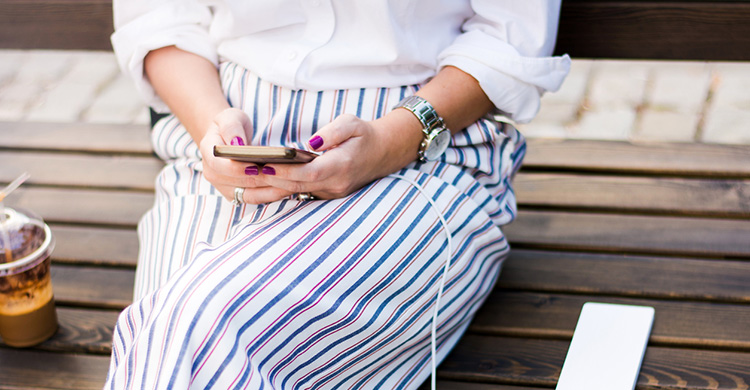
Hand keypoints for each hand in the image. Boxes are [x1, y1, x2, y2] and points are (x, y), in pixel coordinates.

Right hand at [198, 108, 288, 201]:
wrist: (229, 138)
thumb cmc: (231, 125)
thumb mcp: (230, 118)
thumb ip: (232, 128)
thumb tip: (237, 144)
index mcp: (208, 154)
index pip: (219, 166)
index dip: (237, 169)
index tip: (256, 166)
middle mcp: (213, 174)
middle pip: (237, 183)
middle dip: (260, 180)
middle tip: (282, 177)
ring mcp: (225, 187)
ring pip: (249, 195)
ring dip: (269, 191)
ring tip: (290, 184)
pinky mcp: (238, 194)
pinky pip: (256, 198)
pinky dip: (272, 195)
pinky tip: (288, 189)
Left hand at [244, 111, 422, 203]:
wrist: (382, 154)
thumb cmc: (364, 135)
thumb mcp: (353, 124)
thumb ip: (333, 131)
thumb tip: (311, 143)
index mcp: (341, 167)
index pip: (308, 173)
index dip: (285, 171)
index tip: (263, 164)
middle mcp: (334, 185)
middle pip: (295, 185)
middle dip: (267, 179)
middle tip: (240, 170)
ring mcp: (329, 193)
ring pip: (293, 193)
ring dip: (266, 187)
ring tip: (240, 176)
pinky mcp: (322, 195)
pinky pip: (295, 194)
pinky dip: (274, 189)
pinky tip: (253, 183)